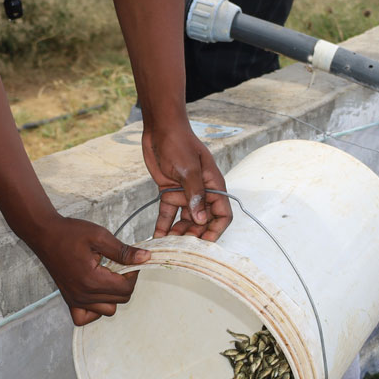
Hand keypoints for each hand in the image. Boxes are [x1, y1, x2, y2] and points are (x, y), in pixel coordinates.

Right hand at [25, 215, 150, 325]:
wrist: (45, 234)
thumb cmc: (70, 233)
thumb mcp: (100, 236)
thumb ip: (123, 251)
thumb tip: (145, 258)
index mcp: (92, 280)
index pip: (126, 288)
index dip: (134, 273)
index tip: (130, 259)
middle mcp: (83, 295)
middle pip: (121, 299)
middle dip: (125, 282)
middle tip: (118, 264)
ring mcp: (75, 300)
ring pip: (108, 310)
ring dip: (114, 295)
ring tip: (107, 275)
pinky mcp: (69, 300)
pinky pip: (86, 317)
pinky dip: (95, 309)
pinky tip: (97, 292)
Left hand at [142, 121, 231, 240]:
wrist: (160, 128)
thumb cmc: (179, 143)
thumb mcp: (189, 169)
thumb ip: (195, 195)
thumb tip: (201, 219)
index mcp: (213, 186)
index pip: (222, 214)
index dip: (215, 230)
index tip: (204, 245)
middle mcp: (201, 192)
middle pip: (202, 221)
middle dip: (194, 236)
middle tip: (181, 249)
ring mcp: (185, 193)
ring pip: (185, 220)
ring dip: (178, 233)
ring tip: (168, 247)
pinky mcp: (169, 192)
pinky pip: (167, 213)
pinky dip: (163, 224)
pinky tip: (156, 237)